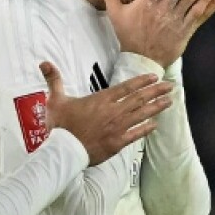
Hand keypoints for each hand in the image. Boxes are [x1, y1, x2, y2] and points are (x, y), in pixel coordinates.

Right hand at [40, 61, 172, 165]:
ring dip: (156, 107)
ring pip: (141, 114)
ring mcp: (117, 127)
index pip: (126, 87)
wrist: (64, 151)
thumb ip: (54, 80)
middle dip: (156, 91)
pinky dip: (146, 128)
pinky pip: (136, 134)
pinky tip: (155, 125)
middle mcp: (113, 111)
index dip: (142, 81)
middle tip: (170, 86)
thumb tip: (44, 63)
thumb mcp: (56, 100)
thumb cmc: (60, 125)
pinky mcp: (118, 143)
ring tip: (169, 101)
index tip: (154, 77)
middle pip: (139, 98)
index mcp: (101, 100)